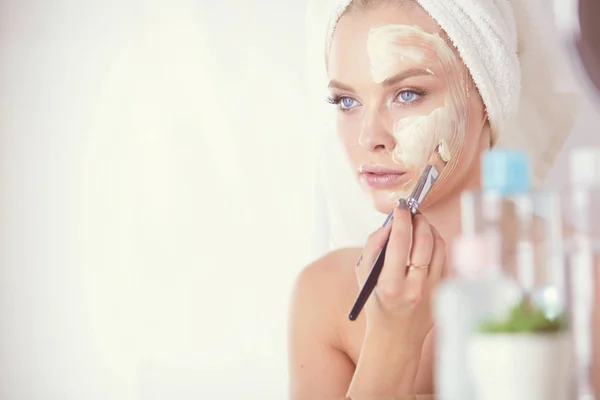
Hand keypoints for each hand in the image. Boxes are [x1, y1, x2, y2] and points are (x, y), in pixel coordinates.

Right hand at [356, 199, 445, 344]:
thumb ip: (373, 245)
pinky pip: (444, 257)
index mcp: (390, 285)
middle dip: (419, 220)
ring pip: (439, 246)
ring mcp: (433, 290)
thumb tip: (390, 222)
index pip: (400, 241)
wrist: (395, 336)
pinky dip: (436, 244)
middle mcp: (415, 288)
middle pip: (424, 241)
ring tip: (419, 225)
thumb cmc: (376, 301)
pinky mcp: (445, 290)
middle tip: (412, 213)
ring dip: (430, 229)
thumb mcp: (363, 275)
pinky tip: (426, 243)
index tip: (401, 206)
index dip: (402, 219)